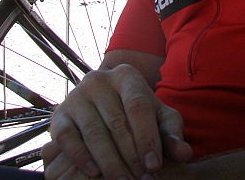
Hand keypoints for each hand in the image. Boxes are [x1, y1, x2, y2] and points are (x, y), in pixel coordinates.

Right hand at [43, 64, 192, 179]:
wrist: (104, 105)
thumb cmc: (138, 114)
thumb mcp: (158, 119)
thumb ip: (171, 134)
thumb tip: (185, 154)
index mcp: (126, 75)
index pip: (138, 106)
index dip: (147, 138)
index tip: (154, 166)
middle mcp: (98, 79)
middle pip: (117, 123)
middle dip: (131, 156)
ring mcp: (76, 96)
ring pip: (94, 134)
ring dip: (109, 163)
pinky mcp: (59, 116)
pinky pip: (67, 139)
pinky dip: (81, 158)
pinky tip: (94, 174)